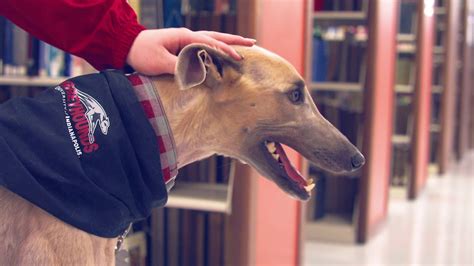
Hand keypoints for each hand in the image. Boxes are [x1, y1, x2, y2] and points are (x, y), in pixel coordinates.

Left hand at [126, 28, 255, 74]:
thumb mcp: (159, 62)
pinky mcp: (182, 48)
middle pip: (216, 38)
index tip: (238, 57)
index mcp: (184, 37)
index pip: (210, 43)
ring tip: (244, 45)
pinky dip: (216, 48)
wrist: (127, 47)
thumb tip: (200, 74)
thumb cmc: (142, 53)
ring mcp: (185, 41)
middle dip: (234, 41)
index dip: (224, 50)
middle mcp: (187, 37)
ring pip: (211, 40)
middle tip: (253, 43)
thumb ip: (180, 68)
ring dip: (228, 43)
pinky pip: (203, 47)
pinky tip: (222, 52)